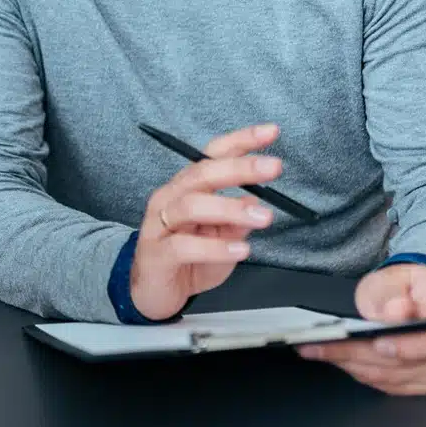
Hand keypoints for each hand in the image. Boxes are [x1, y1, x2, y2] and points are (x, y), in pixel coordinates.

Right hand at [128, 122, 281, 320]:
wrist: (152, 294)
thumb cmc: (188, 261)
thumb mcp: (222, 237)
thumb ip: (236, 220)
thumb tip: (257, 200)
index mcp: (187, 188)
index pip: (211, 155)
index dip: (240, 141)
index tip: (271, 132)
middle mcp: (170, 198)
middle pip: (201, 173)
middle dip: (239, 168)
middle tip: (273, 167)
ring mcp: (159, 224)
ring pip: (191, 205)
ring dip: (230, 208)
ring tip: (263, 217)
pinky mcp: (156, 254)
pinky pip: (184, 246)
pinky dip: (215, 247)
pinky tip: (240, 250)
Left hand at [297, 263, 425, 395]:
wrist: (425, 298)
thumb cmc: (412, 286)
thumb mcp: (399, 276)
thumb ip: (393, 292)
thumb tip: (397, 312)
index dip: (404, 346)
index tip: (375, 342)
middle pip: (400, 362)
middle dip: (355, 353)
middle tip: (319, 344)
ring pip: (389, 376)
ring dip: (350, 364)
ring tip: (318, 349)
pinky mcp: (422, 383)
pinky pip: (387, 385)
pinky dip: (359, 372)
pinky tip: (337, 358)